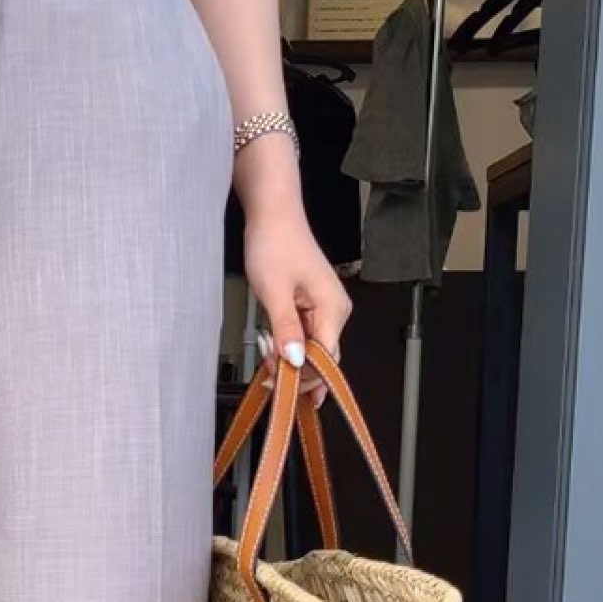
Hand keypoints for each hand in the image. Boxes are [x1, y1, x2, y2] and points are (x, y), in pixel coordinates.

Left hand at [241, 203, 351, 398]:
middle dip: (296, 372)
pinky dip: (287, 344)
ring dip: (289, 359)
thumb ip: (285, 329)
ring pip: (310, 348)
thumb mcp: (274, 291)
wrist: (272, 214)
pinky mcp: (311, 305)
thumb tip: (294, 361)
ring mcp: (324, 308)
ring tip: (266, 362)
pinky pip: (303, 335)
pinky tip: (272, 349)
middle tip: (268, 381)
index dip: (304, 377)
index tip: (279, 387)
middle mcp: (335, 310)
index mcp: (333, 308)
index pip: (326, 359)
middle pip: (321, 357)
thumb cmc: (275, 242)